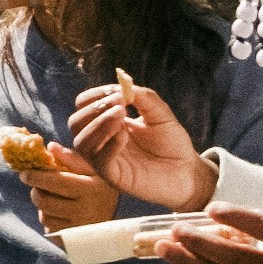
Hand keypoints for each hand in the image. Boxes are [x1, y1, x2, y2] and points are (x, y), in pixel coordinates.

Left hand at [10, 133, 113, 230]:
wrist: (116, 224)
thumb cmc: (100, 189)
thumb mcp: (93, 170)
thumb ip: (72, 158)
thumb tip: (50, 147)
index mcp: (91, 189)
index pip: (57, 182)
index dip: (37, 177)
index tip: (24, 173)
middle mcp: (85, 211)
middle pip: (45, 201)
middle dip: (36, 191)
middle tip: (37, 185)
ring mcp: (78, 229)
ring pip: (44, 216)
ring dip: (42, 206)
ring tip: (53, 199)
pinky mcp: (72, 242)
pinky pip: (49, 229)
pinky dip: (49, 219)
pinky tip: (58, 213)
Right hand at [70, 79, 210, 212]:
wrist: (187, 171)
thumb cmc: (172, 143)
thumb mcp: (159, 112)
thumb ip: (142, 96)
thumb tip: (123, 85)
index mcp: (108, 123)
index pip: (83, 106)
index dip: (96, 95)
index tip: (118, 92)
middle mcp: (101, 141)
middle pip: (75, 123)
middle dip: (95, 109)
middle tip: (121, 105)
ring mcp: (105, 160)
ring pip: (81, 142)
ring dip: (98, 124)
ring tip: (122, 116)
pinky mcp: (114, 177)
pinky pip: (100, 161)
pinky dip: (109, 145)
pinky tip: (125, 136)